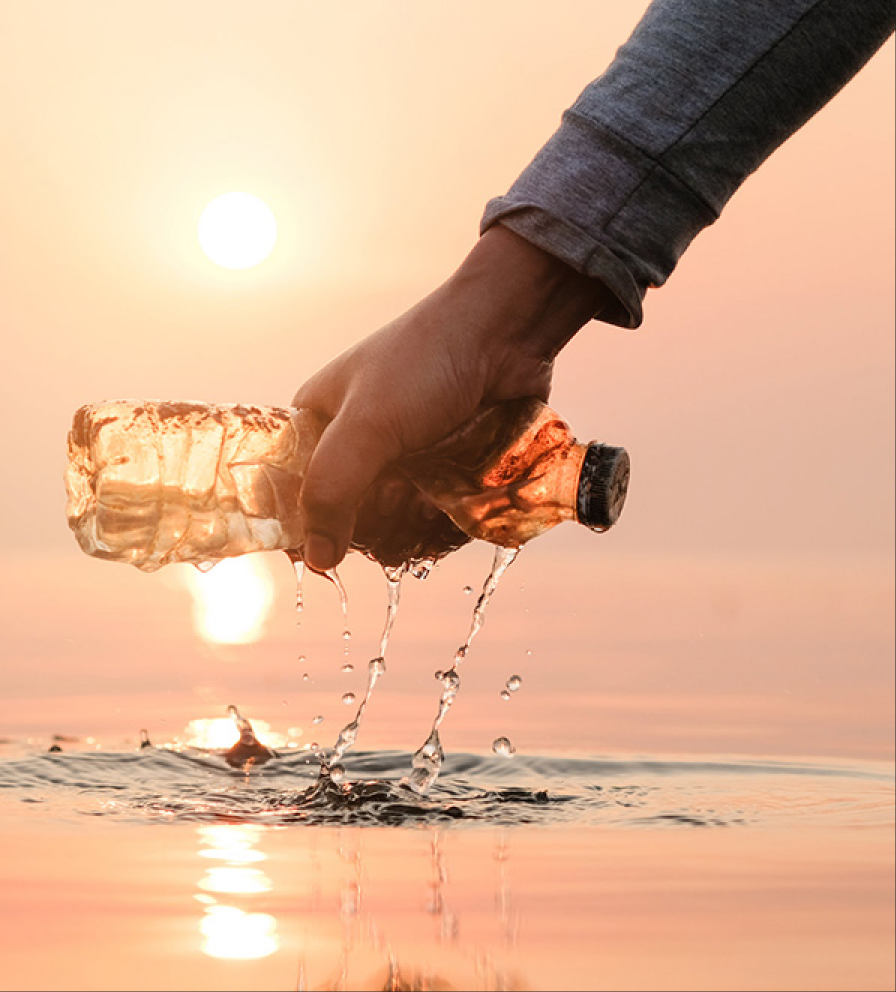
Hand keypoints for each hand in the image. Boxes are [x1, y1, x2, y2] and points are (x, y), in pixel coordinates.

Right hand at [292, 224, 611, 570]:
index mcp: (320, 422)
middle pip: (349, 517)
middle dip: (372, 527)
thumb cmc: (424, 363)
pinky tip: (454, 508)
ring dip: (413, 527)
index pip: (293, 491)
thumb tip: (317, 560)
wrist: (506, 332)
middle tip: (396, 506)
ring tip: (431, 502)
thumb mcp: (365, 425)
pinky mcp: (445, 469)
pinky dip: (444, 523)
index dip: (305, 524)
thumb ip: (332, 491)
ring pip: (396, 522)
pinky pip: (435, 517)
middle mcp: (359, 442)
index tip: (323, 552)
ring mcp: (405, 458)